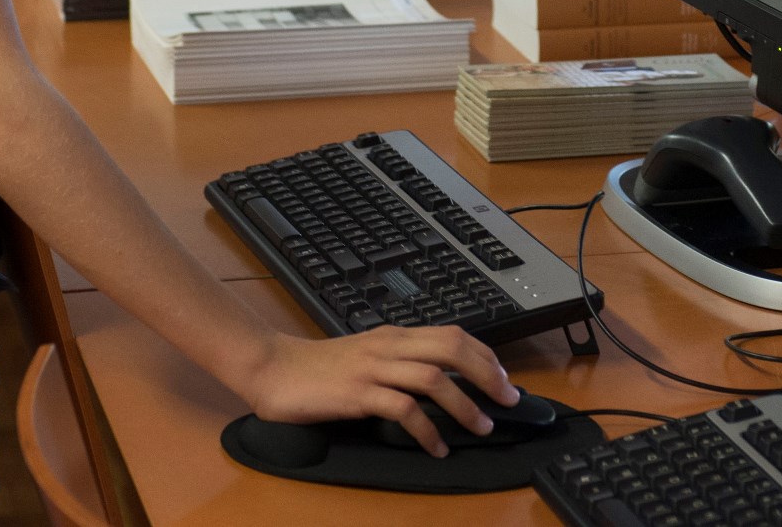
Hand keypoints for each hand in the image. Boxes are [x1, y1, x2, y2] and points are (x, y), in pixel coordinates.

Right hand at [233, 326, 514, 457]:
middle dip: (487, 374)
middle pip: (452, 349)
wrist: (273, 368)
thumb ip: (399, 360)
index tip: (504, 380)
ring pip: (432, 379)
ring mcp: (373, 369)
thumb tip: (439, 379)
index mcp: (394, 336)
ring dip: (464, 404)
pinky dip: (427, 430)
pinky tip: (437, 447)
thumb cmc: (319, 368)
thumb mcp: (367, 355)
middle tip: (508, 400)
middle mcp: (388, 347)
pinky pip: (402, 410)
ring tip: (482, 426)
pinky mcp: (357, 394)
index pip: (453, 335)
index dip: (485, 356)